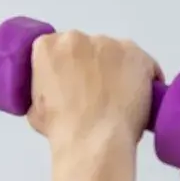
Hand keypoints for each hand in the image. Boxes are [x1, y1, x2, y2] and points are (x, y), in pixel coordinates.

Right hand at [27, 30, 161, 149]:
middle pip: (86, 49)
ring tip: (116, 102)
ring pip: (115, 54)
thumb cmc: (62, 130)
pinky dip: (144, 78)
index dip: (64, 69)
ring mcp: (111, 44)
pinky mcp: (138, 56)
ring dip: (116, 72)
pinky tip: (140, 98)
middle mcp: (78, 38)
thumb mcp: (35, 110)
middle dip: (90, 67)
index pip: (55, 50)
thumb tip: (56, 93)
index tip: (69, 85)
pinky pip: (143, 64)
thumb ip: (44, 90)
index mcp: (48, 47)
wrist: (93, 142)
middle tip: (92, 96)